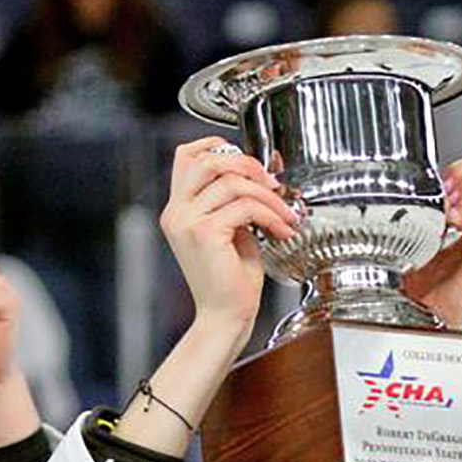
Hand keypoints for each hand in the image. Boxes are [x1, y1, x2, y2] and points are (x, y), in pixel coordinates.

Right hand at [160, 138, 297, 335]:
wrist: (225, 316)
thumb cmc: (230, 280)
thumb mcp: (231, 230)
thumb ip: (234, 201)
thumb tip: (263, 173)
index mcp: (178, 210)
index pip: (186, 156)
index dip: (216, 145)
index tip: (247, 160)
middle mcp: (176, 213)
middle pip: (208, 159)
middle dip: (247, 164)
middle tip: (272, 184)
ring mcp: (187, 222)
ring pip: (233, 183)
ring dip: (269, 196)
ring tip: (285, 215)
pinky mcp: (205, 234)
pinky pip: (245, 206)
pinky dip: (271, 215)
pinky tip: (280, 230)